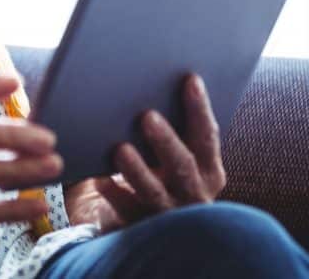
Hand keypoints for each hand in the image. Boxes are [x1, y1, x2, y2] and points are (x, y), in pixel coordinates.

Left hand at [64, 74, 226, 231]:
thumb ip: (169, 126)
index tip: (190, 79)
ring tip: (120, 148)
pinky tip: (100, 180)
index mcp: (208, 169)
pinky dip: (114, 193)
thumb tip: (148, 79)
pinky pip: (127, 211)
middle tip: (147, 116)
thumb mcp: (169, 151)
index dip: (200, 108)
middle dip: (166, 141)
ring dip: (138, 169)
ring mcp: (169, 213)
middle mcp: (195, 193)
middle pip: (183, 165)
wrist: (136, 220)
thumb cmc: (155, 169)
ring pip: (155, 192)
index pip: (207, 136)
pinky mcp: (141, 228)